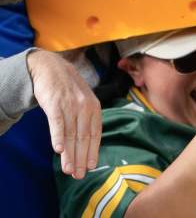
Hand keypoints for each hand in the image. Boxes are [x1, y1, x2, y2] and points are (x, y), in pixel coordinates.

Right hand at [26, 50, 101, 179]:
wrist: (52, 68)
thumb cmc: (69, 89)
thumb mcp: (84, 102)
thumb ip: (87, 120)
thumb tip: (88, 144)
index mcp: (95, 108)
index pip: (95, 134)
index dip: (92, 152)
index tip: (90, 167)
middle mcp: (85, 107)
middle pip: (83, 137)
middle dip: (81, 158)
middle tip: (78, 175)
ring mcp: (70, 105)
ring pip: (71, 134)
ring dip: (69, 154)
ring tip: (68, 170)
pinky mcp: (55, 103)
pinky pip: (57, 123)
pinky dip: (58, 137)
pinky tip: (58, 150)